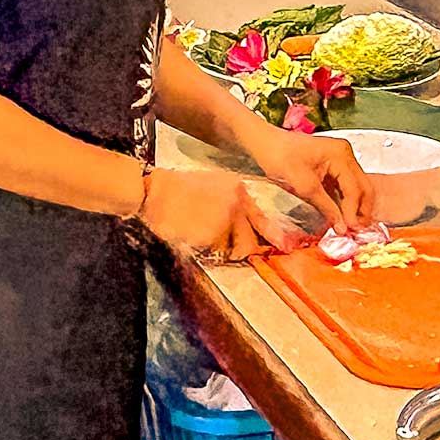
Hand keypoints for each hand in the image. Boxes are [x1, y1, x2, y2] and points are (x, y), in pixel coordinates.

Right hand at [138, 168, 283, 262]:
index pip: (263, 220)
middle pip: (249, 242)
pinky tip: (192, 237)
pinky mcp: (210, 235)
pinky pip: (213, 253)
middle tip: (232, 252)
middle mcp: (236, 206)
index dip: (275, 237)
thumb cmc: (180, 188)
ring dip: (221, 251)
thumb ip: (234, 203)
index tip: (285, 248)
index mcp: (238, 192)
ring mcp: (224, 221)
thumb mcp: (214, 185)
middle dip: (243, 252)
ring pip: (232, 250)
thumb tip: (249, 228)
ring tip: (202, 236)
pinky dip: (205, 251)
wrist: (155, 190)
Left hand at [245, 126, 374, 231]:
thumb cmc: (280, 159)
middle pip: (363, 186)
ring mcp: (341, 158)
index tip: (350, 231)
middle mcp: (345, 154)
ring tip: (352, 226)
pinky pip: (346, 184)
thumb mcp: (304, 186)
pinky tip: (344, 215)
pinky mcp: (334, 164)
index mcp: (340, 154)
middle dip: (362, 210)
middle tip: (358, 231)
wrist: (264, 144)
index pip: (354, 188)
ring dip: (356, 206)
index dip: (353, 212)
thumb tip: (342, 227)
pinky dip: (347, 200)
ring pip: (357, 186)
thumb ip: (326, 207)